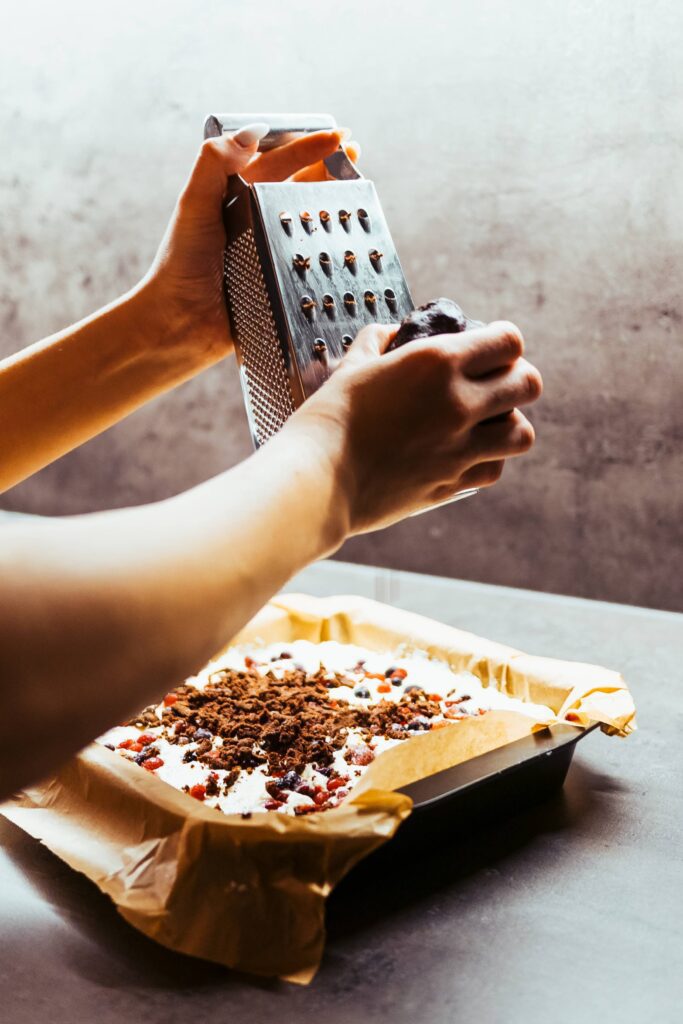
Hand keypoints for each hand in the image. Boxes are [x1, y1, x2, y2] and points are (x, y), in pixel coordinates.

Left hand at [143, 124, 359, 371]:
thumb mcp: (193, 206)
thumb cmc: (180, 264)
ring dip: (333, 208)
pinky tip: (350, 246)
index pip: (276, 162)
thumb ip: (215, 163)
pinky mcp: (277, 282)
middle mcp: (252, 221)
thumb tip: (254, 131)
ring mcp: (267, 252)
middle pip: (297, 188)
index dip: (306, 147)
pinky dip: (330, 252)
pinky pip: (308, 263)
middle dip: (328, 171)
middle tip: (357, 157)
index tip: (339, 137)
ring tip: (359, 196)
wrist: (179, 323)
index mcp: (233, 197)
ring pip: (306, 223)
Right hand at [287, 320, 541, 534]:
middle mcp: (459, 403)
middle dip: (518, 380)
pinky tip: (466, 454)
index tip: (492, 349)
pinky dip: (488, 460)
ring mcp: (460, 448)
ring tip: (487, 423)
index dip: (504, 342)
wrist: (318, 480)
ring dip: (509, 423)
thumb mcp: (352, 366)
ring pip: (522, 433)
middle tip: (496, 385)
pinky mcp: (453, 483)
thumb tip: (393, 335)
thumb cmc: (328, 420)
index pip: (509, 341)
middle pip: (529, 384)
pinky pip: (495, 469)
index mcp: (437, 362)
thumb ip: (379, 342)